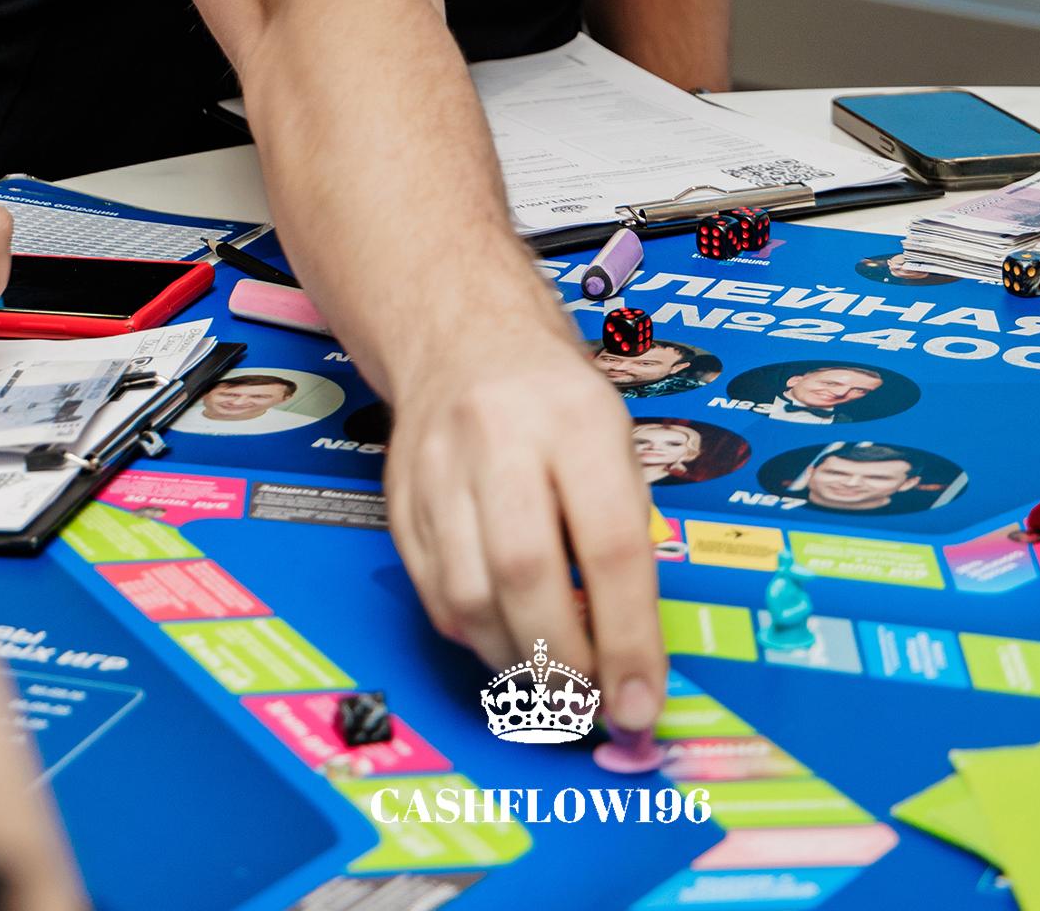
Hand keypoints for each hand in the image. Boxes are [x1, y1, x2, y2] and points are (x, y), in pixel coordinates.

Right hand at [383, 302, 666, 733]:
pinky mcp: (399, 498)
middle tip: (589, 705)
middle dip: (563, 663)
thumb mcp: (616, 439)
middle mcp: (501, 437)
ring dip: (515, 662)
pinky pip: (433, 593)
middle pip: (526, 574)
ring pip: (469, 595)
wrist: (462, 335)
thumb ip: (622, 536)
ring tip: (549, 684)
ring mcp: (439, 467)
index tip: (640, 701)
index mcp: (576, 419)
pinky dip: (474, 637)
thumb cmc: (556, 400)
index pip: (609, 544)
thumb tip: (631, 655)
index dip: (628, 637)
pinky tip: (505, 642)